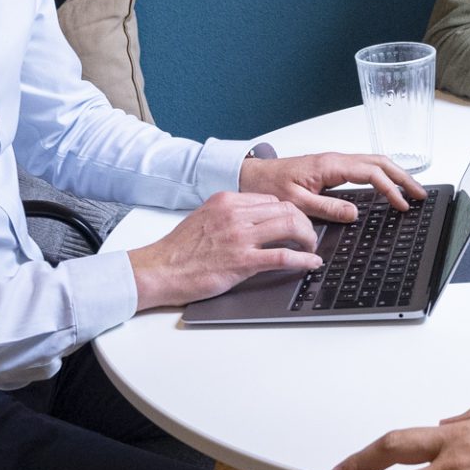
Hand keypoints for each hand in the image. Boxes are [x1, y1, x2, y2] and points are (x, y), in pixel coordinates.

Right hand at [128, 190, 323, 309]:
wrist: (159, 270)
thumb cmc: (178, 250)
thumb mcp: (205, 218)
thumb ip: (230, 214)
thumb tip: (256, 219)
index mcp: (227, 200)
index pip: (272, 199)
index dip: (290, 211)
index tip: (297, 222)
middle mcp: (236, 214)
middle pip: (287, 208)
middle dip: (304, 222)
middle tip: (309, 236)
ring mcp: (240, 237)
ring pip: (291, 226)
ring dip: (308, 238)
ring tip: (311, 248)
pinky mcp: (242, 261)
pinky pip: (284, 256)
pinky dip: (304, 259)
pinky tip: (310, 263)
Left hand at [239, 151, 428, 219]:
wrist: (251, 175)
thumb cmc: (269, 187)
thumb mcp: (296, 203)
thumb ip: (326, 208)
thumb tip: (354, 213)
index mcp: (330, 166)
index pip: (371, 174)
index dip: (390, 189)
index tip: (401, 205)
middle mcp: (336, 160)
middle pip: (380, 162)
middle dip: (403, 177)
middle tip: (420, 194)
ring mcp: (336, 162)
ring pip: (375, 162)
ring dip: (395, 174)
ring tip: (411, 190)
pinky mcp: (333, 167)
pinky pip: (365, 167)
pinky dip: (382, 174)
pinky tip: (388, 185)